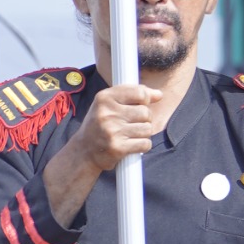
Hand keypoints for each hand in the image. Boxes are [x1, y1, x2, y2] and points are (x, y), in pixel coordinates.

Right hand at [44, 84, 161, 225]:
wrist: (84, 150)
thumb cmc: (101, 124)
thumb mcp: (110, 104)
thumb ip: (134, 95)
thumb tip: (159, 94)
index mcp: (104, 98)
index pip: (140, 93)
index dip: (145, 101)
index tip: (139, 105)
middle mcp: (107, 113)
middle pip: (146, 113)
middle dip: (143, 120)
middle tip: (129, 125)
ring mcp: (112, 131)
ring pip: (147, 129)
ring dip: (142, 134)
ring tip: (128, 135)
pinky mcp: (118, 147)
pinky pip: (145, 144)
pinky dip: (142, 146)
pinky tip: (130, 145)